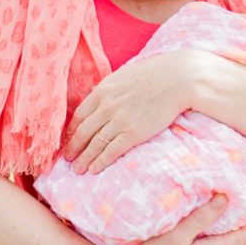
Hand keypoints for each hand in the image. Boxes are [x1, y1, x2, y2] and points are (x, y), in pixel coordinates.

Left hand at [63, 49, 199, 173]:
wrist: (177, 79)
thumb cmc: (153, 75)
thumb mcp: (123, 76)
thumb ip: (107, 88)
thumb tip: (95, 96)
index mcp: (102, 90)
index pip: (79, 115)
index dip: (71, 131)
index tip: (68, 140)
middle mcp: (107, 106)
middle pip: (83, 132)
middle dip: (73, 148)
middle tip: (68, 159)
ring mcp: (119, 120)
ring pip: (94, 144)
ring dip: (84, 159)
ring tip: (77, 169)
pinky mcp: (133, 133)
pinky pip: (111, 151)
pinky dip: (100, 162)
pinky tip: (94, 169)